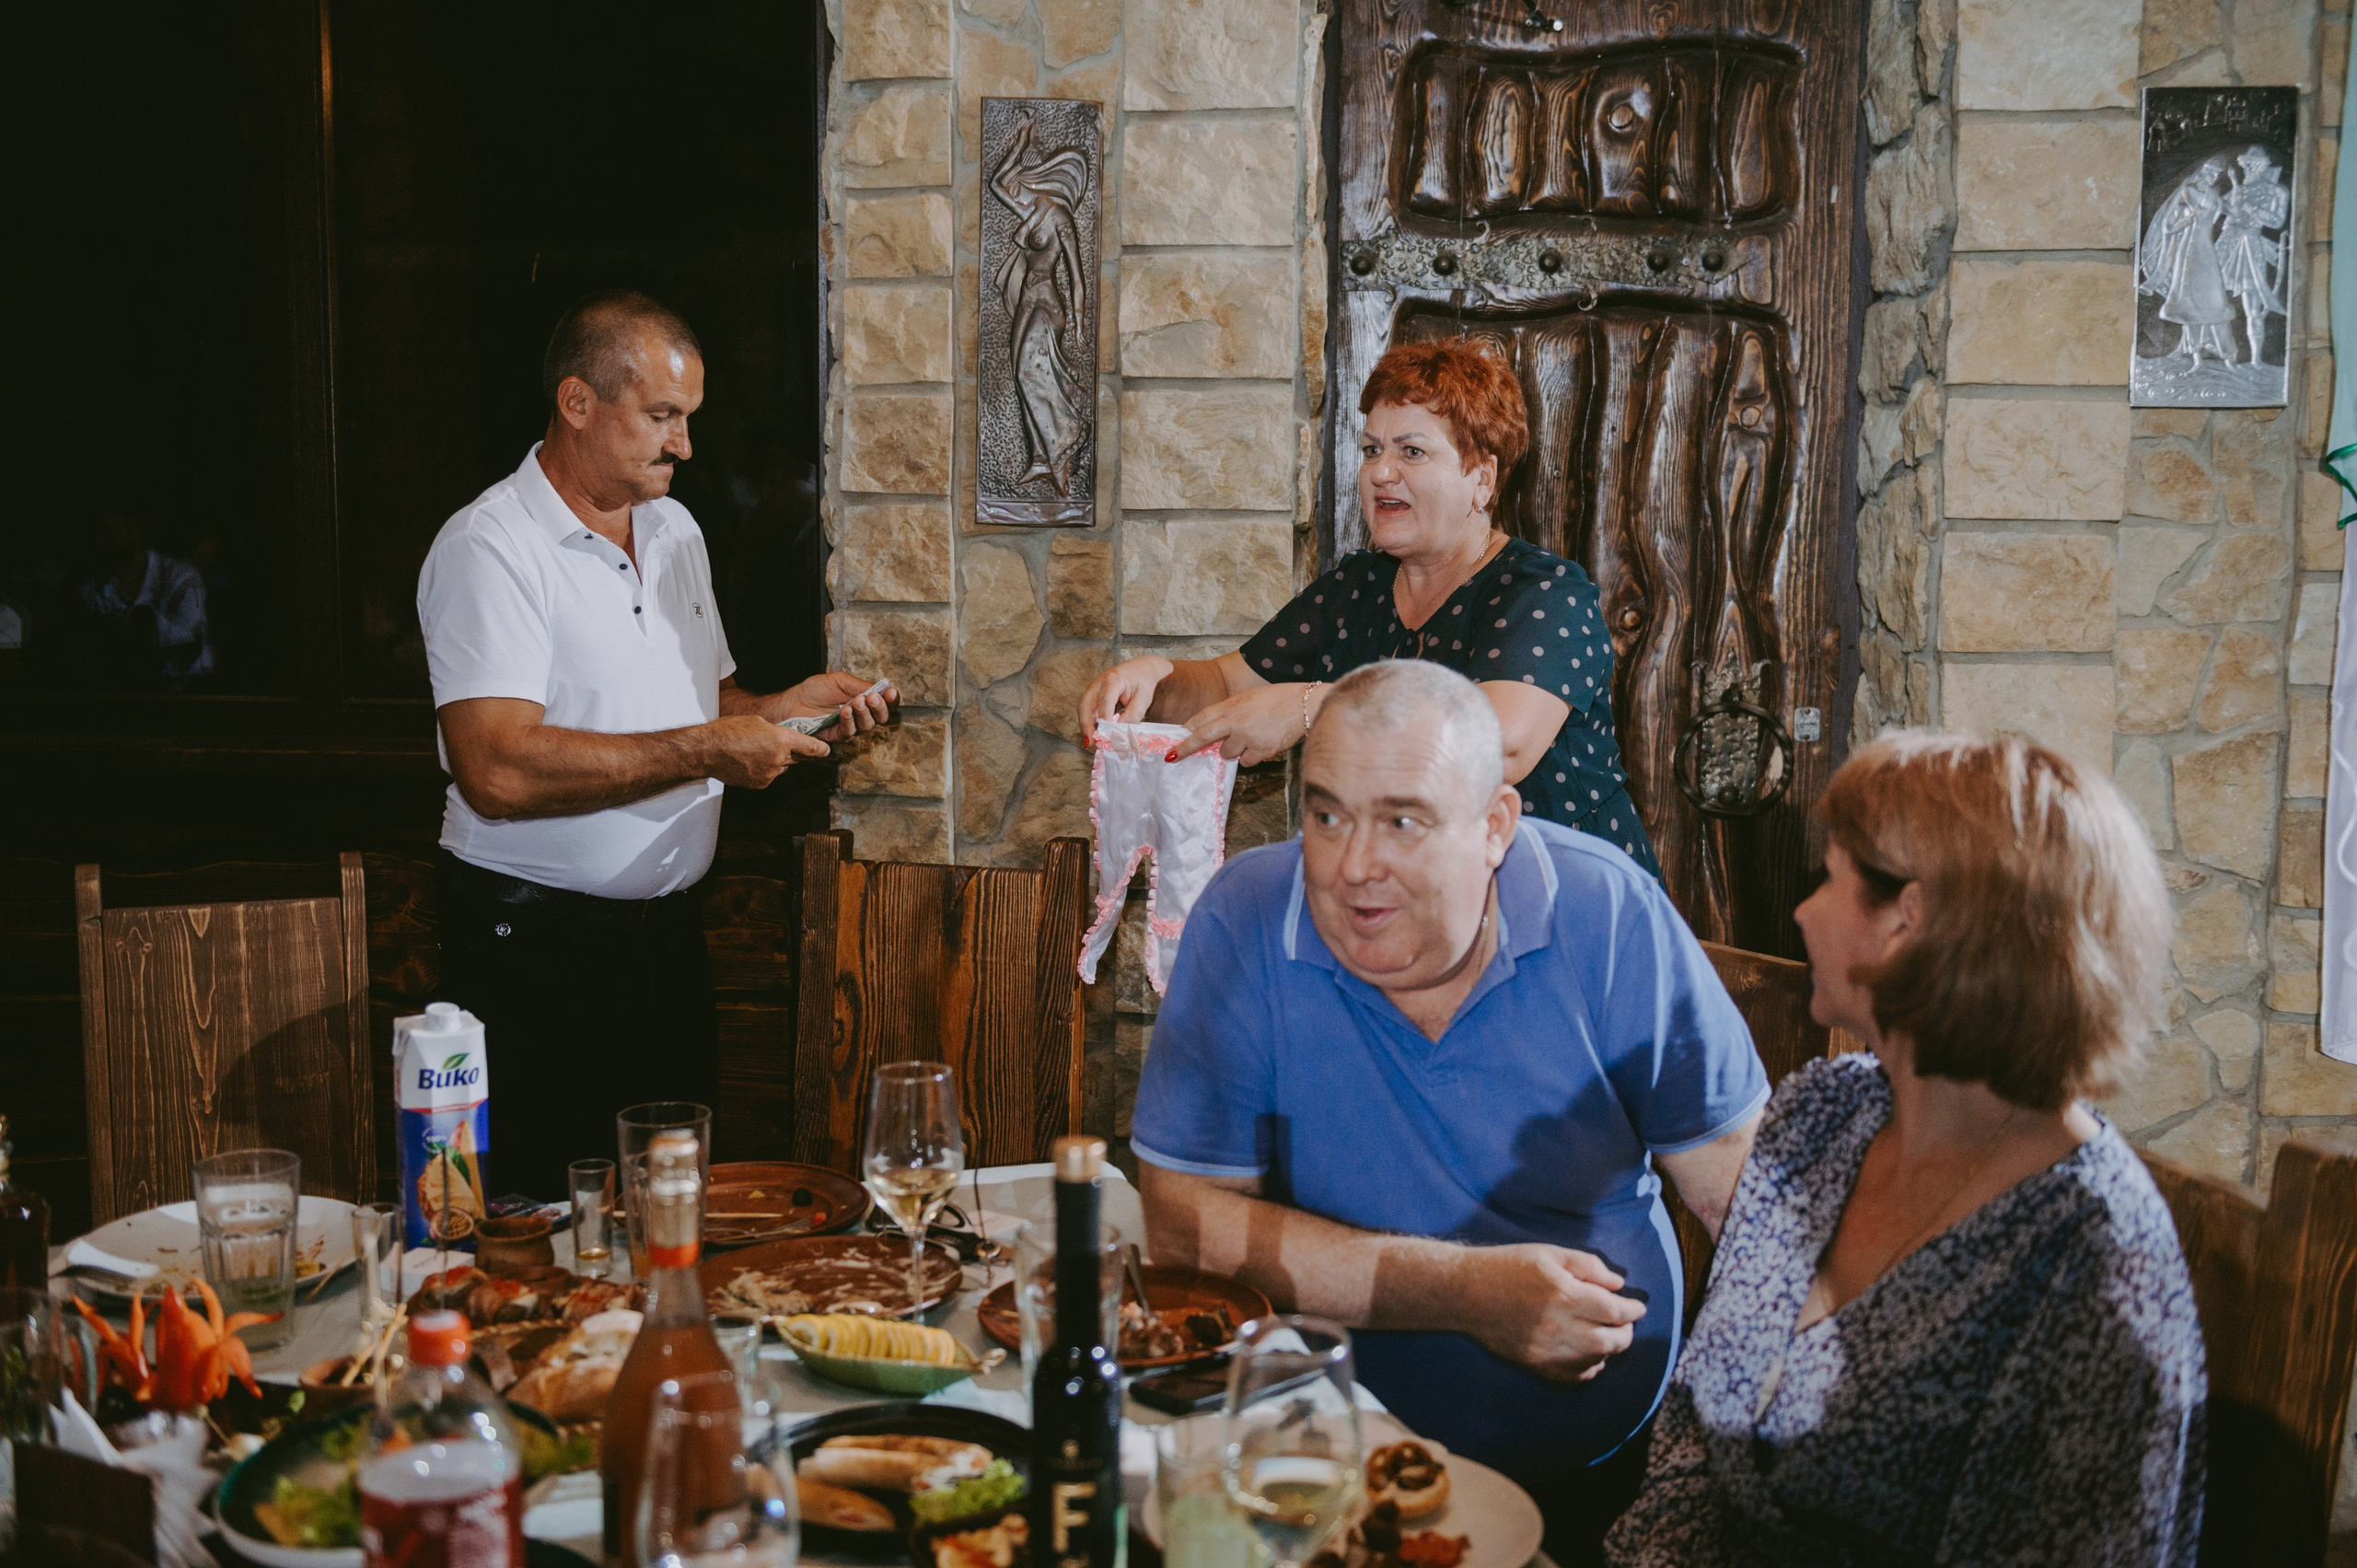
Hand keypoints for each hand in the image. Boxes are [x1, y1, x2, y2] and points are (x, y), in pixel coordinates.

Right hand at [701, 715, 829, 788]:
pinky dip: (764, 771)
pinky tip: (750, 762)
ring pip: (782, 768)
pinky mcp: (761, 784)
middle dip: (791, 752)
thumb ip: (777, 732)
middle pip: (796, 758)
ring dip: (776, 762)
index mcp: (781, 739)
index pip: (810, 747)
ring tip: (756, 752)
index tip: (826, 750)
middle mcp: (779, 758)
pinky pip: (770, 776)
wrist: (708, 751)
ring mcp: (770, 774)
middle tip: (776, 745)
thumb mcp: (758, 722)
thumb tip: (786, 739)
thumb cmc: (729, 731)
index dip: (820, 749)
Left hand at [786, 671, 896, 741]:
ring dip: (864, 714)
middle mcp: (860, 715)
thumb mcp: (839, 680)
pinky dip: (849, 721)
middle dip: (880, 708)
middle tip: (874, 698)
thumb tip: (880, 688)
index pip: (886, 703)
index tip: (891, 692)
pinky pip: (849, 732)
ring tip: (858, 702)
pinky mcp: (837, 736)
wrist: (793, 702)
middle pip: (881, 717)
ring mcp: (850, 727)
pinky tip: (845, 711)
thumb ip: (859, 685)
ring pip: (867, 726)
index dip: (891, 700)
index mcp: (864, 700)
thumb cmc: (815, 690)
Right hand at [1078, 655, 1173, 738]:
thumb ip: (1133, 715)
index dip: (1104, 719)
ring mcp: (1094, 688)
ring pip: (1084, 708)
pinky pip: (1088, 709)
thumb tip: (1120, 731)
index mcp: (1113, 679)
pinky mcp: (1094, 694)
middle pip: (1085, 704)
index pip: (1105, 701)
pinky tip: (1096, 733)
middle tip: (1091, 742)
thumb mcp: (1144, 698)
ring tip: (1092, 741)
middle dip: (1086, 725)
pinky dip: (1090, 722)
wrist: (1143, 669)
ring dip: (1086, 725)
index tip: (1106, 736)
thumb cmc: (1144, 682)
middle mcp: (1099, 682)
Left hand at [1168, 684, 1303, 766]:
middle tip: (1173, 757)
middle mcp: (1235, 720)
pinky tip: (1262, 744)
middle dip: (1186, 748)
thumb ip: (1231, 713)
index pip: (1201, 718)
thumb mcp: (1249, 698)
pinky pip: (1246, 761)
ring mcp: (1247, 736)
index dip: (1187, 730)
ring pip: (1227, 753)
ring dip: (1233, 750)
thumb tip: (1216, 733)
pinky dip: (1251, 757)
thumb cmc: (1278, 699)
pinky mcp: (1260, 750)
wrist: (1304, 704)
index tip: (1175, 738)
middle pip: (1203, 737)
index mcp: (1231, 705)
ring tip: (1251, 738)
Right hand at [1456, 1244, 1647, 1382]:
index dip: (1632, 1310)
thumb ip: (1588, 1266)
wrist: (1467, 1293)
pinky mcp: (1535, 1365)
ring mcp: (1547, 1351)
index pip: (1614, 1311)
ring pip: (1596, 1361)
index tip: (1637, 1306)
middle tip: (1626, 1322)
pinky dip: (1589, 1368)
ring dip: (1609, 1349)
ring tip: (1607, 1335)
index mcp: (1565, 1295)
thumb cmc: (1509, 1266)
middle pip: (1611, 1341)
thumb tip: (1618, 1283)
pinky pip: (1574, 1376)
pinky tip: (1588, 1355)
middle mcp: (1560, 1327)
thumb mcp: (1550, 1253)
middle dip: (1626, 1332)